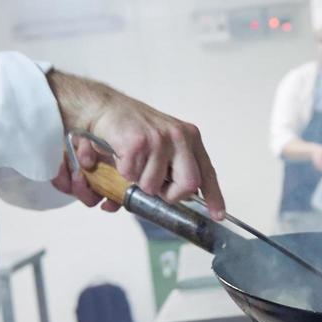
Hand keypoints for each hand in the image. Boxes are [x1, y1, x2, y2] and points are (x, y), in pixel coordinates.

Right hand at [47, 70, 224, 217]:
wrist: (103, 107)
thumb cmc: (130, 129)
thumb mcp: (159, 147)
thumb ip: (166, 174)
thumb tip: (163, 206)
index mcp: (189, 138)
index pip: (206, 172)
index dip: (213, 197)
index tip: (217, 214)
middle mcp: (180, 137)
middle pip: (189, 184)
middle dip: (170, 194)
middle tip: (155, 188)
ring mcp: (161, 138)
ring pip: (154, 185)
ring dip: (138, 181)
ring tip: (132, 163)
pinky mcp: (140, 141)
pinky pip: (132, 175)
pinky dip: (122, 172)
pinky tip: (121, 155)